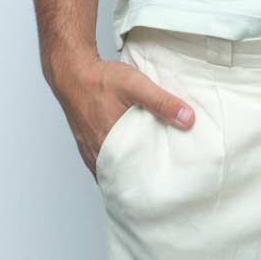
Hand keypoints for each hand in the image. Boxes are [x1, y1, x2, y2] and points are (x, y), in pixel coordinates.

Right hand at [50, 53, 196, 179]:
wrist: (73, 73)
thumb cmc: (100, 80)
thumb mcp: (136, 85)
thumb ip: (161, 101)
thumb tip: (187, 118)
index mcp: (112, 146)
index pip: (134, 178)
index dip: (151, 185)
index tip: (168, 186)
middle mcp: (99, 154)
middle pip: (125, 177)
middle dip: (142, 181)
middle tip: (163, 182)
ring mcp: (91, 152)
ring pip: (114, 172)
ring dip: (130, 172)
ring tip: (150, 171)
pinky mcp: (88, 146)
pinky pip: (105, 164)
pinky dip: (118, 164)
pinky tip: (130, 157)